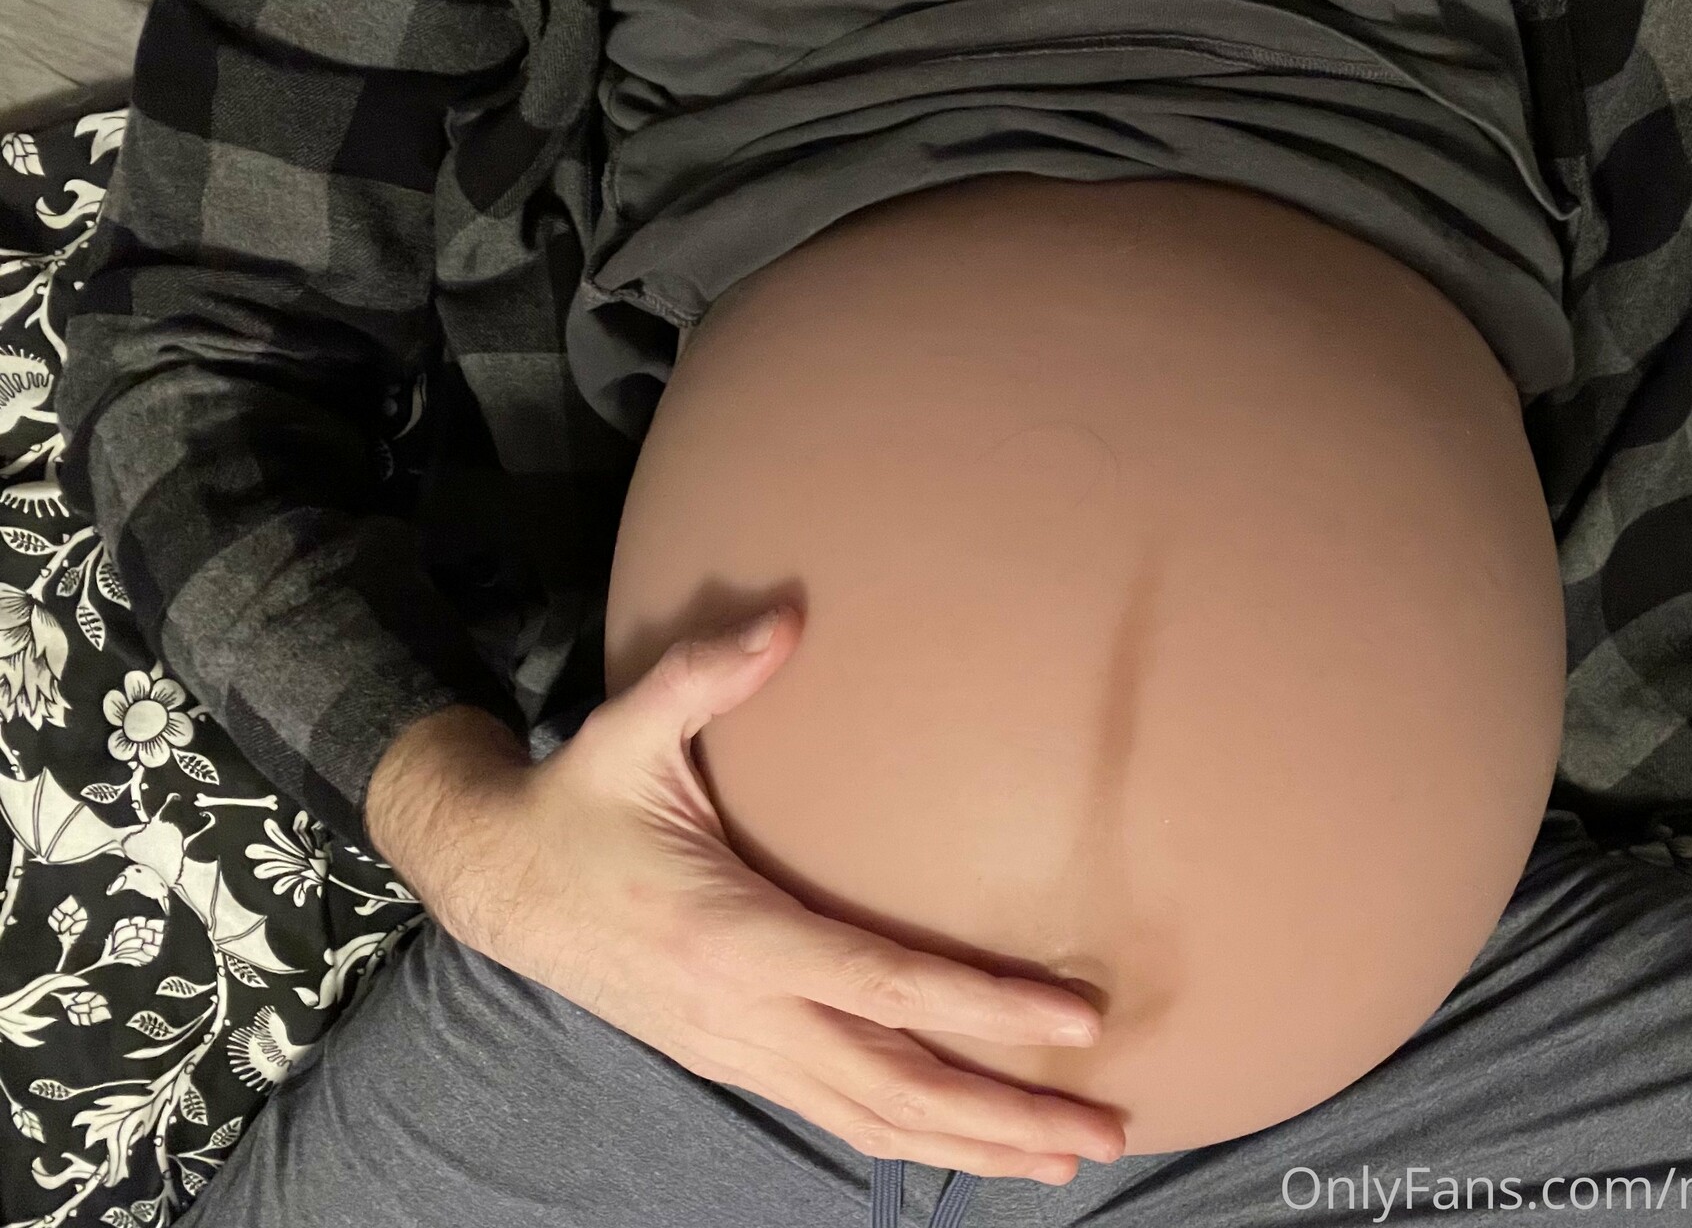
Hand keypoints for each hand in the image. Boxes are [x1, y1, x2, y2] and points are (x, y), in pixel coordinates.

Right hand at [364, 605, 1126, 1182]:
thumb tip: (789, 618)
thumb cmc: (576, 803)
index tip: (1078, 1018)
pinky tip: (970, 1145)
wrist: (498, 883)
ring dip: (973, 1145)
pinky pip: (840, 1114)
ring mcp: (739, 1049)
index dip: (986, 1006)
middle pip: (897, 1086)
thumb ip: (705, 674)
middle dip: (1005, 1114)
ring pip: (873, 1119)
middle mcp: (744, 1013)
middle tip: (1111, 1128)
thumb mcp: (626, 730)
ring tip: (1065, 1156)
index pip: (885, 984)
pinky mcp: (735, 1059)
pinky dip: (914, 1138)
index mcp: (733, 934)